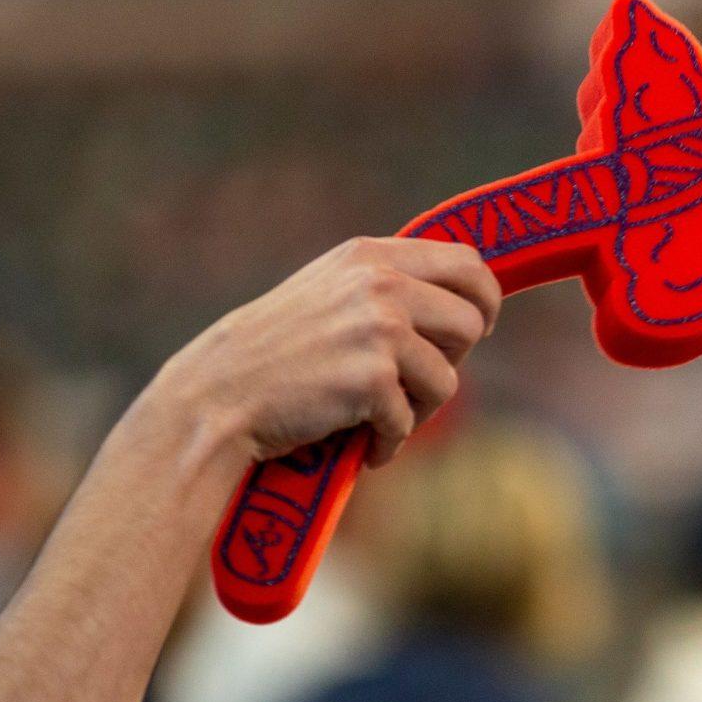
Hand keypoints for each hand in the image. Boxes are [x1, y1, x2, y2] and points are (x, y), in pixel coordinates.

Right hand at [157, 236, 500, 467]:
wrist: (218, 396)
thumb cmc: (277, 353)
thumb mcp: (330, 292)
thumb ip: (387, 286)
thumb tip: (464, 303)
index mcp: (371, 256)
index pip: (467, 262)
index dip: (483, 299)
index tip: (476, 326)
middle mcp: (380, 283)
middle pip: (471, 322)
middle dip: (452, 360)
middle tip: (417, 384)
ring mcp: (378, 330)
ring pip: (448, 380)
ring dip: (420, 410)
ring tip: (380, 418)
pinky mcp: (372, 380)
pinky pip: (410, 422)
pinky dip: (389, 444)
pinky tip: (362, 445)